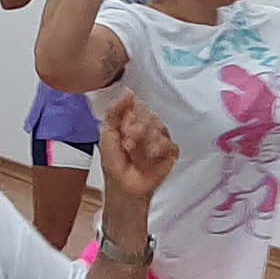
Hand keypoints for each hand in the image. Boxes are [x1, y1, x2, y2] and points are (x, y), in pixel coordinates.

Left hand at [97, 93, 176, 219]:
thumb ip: (115, 111)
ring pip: (160, 129)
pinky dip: (156, 151)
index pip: (139, 106)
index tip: (124, 130)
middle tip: (128, 145)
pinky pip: (169, 144)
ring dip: (145, 143)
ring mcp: (161, 139)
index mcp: (134, 120)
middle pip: (150, 116)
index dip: (132, 117)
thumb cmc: (114, 163)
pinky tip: (149, 160)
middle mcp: (149, 127)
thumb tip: (128, 91)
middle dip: (138, 131)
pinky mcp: (171, 152)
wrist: (124, 187)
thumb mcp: (107, 133)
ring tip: (135, 156)